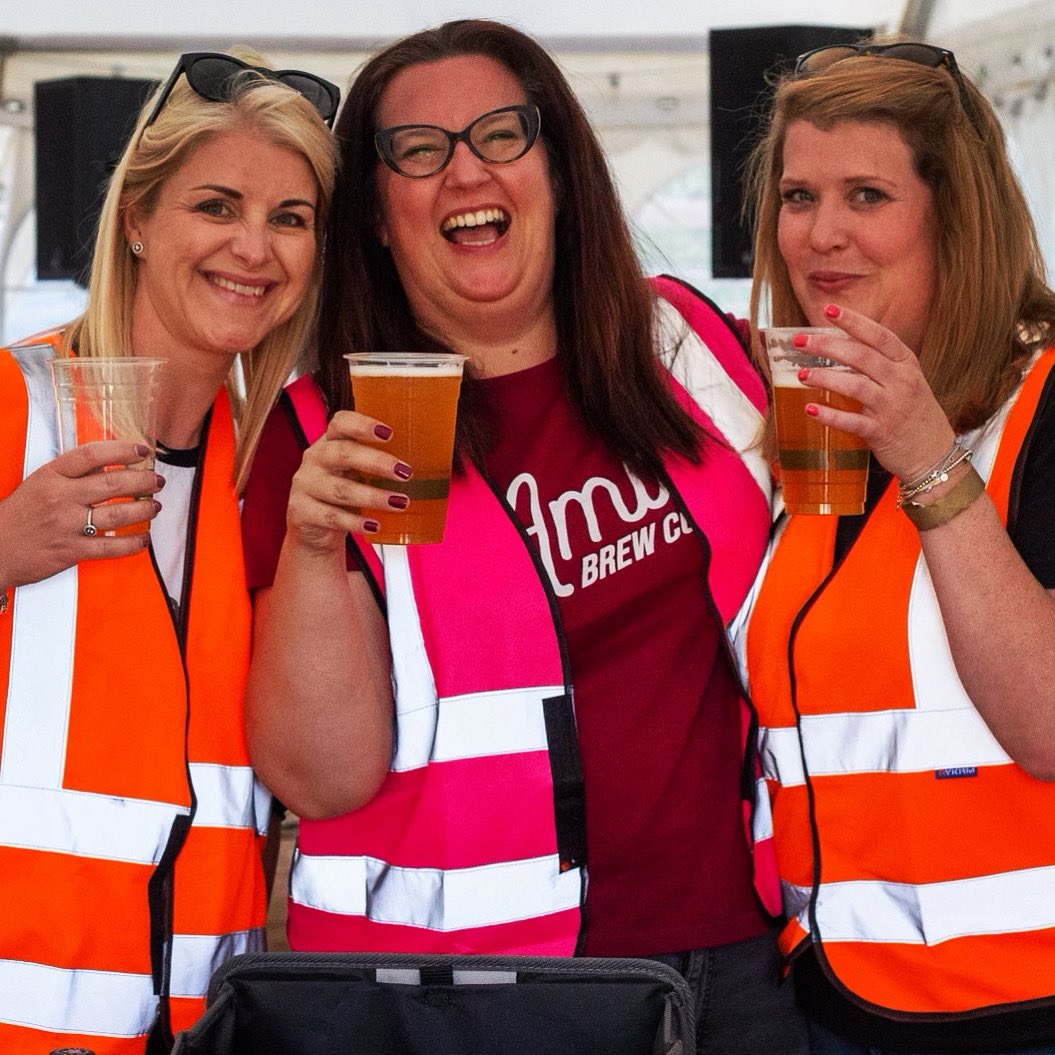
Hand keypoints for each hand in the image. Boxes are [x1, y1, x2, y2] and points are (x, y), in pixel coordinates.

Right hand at [0, 440, 162, 588]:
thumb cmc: (19, 515)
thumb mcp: (39, 483)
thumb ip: (72, 473)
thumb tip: (110, 462)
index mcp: (51, 476)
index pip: (91, 455)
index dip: (122, 450)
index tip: (142, 450)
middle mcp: (60, 498)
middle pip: (112, 484)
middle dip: (142, 481)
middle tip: (157, 481)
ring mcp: (66, 525)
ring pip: (117, 515)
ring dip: (143, 510)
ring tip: (155, 507)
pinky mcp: (70, 551)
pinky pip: (109, 547)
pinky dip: (131, 544)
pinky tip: (143, 539)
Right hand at [285, 410, 412, 551]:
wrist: (315, 527)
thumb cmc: (344, 492)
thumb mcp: (358, 472)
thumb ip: (380, 463)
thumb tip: (431, 462)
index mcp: (330, 442)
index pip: (340, 423)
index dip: (363, 424)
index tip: (388, 432)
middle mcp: (315, 459)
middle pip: (343, 454)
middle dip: (376, 462)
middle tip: (404, 472)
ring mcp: (306, 485)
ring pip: (341, 489)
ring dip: (373, 496)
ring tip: (400, 502)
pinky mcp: (302, 512)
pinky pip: (332, 517)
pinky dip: (356, 523)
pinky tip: (375, 526)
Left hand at [793, 304, 956, 482]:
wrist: (934, 454)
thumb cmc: (912, 413)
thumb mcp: (904, 380)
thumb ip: (878, 363)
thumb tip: (839, 344)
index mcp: (906, 363)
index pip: (878, 335)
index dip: (854, 321)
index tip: (829, 310)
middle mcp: (901, 381)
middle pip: (861, 356)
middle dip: (828, 345)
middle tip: (800, 341)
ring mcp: (892, 407)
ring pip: (855, 385)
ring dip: (825, 378)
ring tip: (801, 375)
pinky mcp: (881, 432)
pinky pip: (851, 421)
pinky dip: (829, 415)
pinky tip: (810, 409)